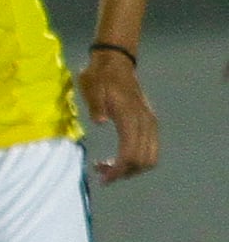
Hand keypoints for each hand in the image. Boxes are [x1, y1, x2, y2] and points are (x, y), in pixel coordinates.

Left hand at [86, 49, 157, 181]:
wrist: (116, 62)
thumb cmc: (100, 76)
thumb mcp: (91, 87)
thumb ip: (96, 105)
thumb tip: (99, 121)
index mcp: (130, 116)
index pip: (130, 151)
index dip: (119, 169)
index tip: (103, 179)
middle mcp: (145, 122)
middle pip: (143, 160)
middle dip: (124, 173)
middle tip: (101, 175)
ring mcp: (150, 123)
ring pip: (150, 157)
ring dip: (131, 169)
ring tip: (106, 168)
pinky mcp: (149, 123)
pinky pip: (149, 149)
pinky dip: (136, 160)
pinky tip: (117, 159)